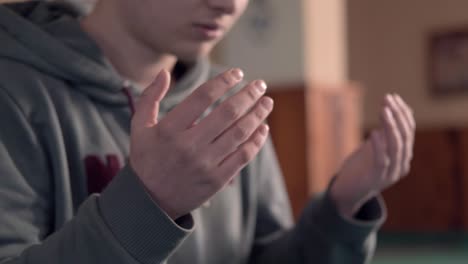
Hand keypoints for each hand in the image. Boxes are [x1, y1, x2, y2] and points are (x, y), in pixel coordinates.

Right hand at [129, 69, 272, 219]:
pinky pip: (243, 156)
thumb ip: (150, 98)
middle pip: (227, 112)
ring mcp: (205, 164)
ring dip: (257, 115)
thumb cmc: (146, 160)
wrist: (150, 202)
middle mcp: (189, 145)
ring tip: (267, 102)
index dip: (223, 81)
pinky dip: (256, 140)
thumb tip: (165, 72)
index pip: (203, 96)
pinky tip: (263, 128)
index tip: (237, 73)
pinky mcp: (217, 180)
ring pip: (239, 133)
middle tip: (260, 85)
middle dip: (248, 95)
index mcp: (170, 129)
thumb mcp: (140, 127)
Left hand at [330, 94, 414, 217]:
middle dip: (397, 115)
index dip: (402, 113)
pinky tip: (373, 132)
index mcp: (403, 156)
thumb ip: (386, 132)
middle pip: (405, 136)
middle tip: (388, 99)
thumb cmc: (360, 167)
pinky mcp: (376, 179)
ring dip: (391, 126)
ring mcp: (390, 173)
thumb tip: (397, 110)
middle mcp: (401, 165)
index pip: (408, 131)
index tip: (393, 97)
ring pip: (396, 147)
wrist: (347, 192)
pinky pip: (381, 160)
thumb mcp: (374, 146)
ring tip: (383, 110)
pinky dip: (379, 146)